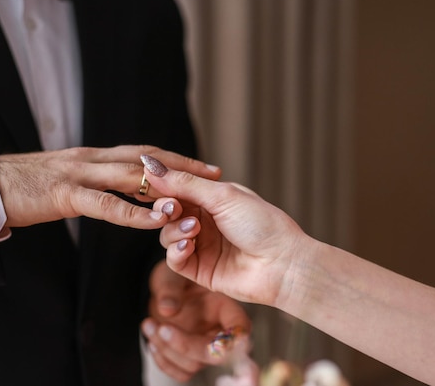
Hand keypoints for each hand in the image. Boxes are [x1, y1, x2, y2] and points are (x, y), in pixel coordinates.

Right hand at [0, 145, 220, 229]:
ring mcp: (79, 173)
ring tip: (199, 195)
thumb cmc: (21, 188)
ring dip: (166, 185)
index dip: (173, 159)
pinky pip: (105, 204)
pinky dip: (133, 212)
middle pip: (146, 158)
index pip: (141, 154)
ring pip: (131, 176)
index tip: (201, 165)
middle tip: (215, 173)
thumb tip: (114, 192)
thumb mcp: (63, 181)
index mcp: (92, 157)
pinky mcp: (65, 194)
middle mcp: (91, 159)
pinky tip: (156, 219)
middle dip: (183, 166)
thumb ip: (90, 183)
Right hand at [142, 154, 307, 306]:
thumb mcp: (222, 196)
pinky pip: (174, 259)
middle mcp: (204, 221)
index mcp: (212, 199)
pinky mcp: (199, 270)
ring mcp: (201, 246)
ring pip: (167, 235)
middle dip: (165, 209)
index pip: (176, 189)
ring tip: (193, 230)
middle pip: (167, 212)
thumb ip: (185, 183)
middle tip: (172, 209)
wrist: (283, 264)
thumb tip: (150, 164)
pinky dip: (175, 251)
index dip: (162, 187)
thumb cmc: (262, 225)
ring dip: (174, 230)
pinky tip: (188, 246)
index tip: (151, 184)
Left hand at [142, 261, 249, 382]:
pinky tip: (151, 340)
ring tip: (148, 325)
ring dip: (166, 350)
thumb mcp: (172, 275)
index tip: (209, 338)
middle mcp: (220, 332)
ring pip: (194, 365)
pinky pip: (182, 373)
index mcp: (227, 309)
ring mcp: (205, 348)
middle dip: (186, 346)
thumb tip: (167, 309)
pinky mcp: (190, 358)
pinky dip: (163, 361)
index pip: (239, 331)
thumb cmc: (175, 277)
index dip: (231, 342)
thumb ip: (170, 289)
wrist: (164, 290)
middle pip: (216, 355)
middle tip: (161, 328)